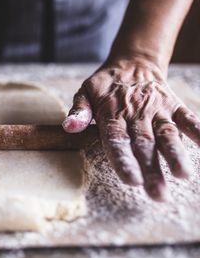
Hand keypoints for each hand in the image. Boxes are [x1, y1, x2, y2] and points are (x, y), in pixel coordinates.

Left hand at [63, 58, 199, 200]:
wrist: (132, 63)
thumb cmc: (105, 86)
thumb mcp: (85, 92)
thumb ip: (79, 111)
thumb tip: (69, 127)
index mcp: (111, 113)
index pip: (117, 140)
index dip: (124, 160)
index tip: (132, 181)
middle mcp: (135, 113)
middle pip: (144, 144)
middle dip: (152, 169)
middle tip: (158, 194)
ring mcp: (156, 109)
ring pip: (166, 133)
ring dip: (175, 154)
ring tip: (183, 175)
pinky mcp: (173, 104)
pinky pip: (188, 117)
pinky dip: (198, 130)